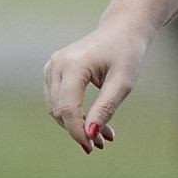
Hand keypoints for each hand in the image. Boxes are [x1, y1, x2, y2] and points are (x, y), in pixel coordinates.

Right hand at [42, 20, 149, 152]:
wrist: (121, 30)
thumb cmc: (126, 54)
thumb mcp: (122, 83)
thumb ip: (105, 108)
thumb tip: (91, 134)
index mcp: (73, 65)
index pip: (67, 107)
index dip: (78, 131)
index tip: (94, 147)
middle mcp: (56, 65)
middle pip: (59, 110)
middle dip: (79, 130)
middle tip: (104, 143)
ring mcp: (51, 67)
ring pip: (56, 108)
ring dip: (77, 125)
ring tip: (104, 136)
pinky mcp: (52, 71)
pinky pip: (58, 100)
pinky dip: (74, 115)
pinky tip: (94, 123)